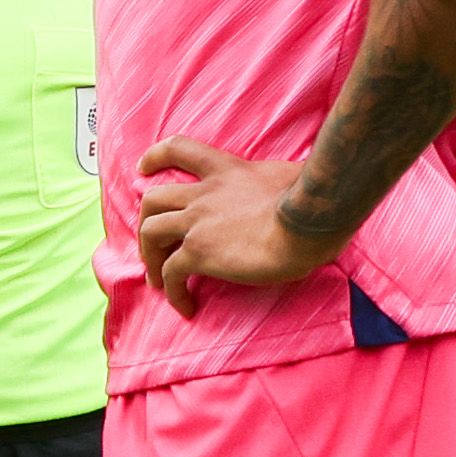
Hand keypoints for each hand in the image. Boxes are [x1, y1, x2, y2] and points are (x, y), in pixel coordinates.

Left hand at [130, 137, 346, 304]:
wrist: (308, 220)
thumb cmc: (312, 201)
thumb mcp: (290, 177)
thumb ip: (279, 181)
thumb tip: (299, 189)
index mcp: (226, 171)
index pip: (179, 149)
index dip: (155, 157)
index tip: (143, 168)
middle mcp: (204, 193)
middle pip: (152, 198)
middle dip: (145, 221)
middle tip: (152, 245)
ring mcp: (197, 222)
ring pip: (150, 232)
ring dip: (149, 257)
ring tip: (158, 282)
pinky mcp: (198, 252)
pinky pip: (171, 272)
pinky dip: (172, 290)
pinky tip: (186, 306)